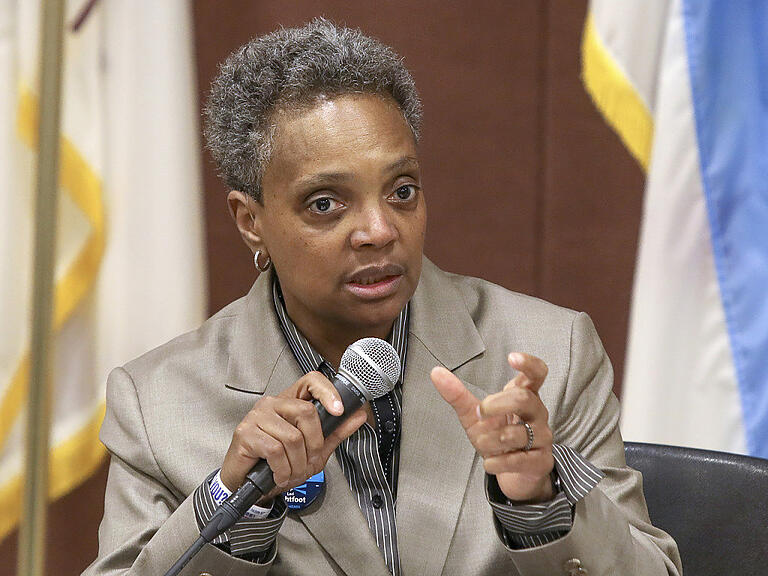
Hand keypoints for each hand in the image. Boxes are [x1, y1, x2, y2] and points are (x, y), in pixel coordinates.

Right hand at [220, 371, 367, 500]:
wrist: (248, 483)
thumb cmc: (278, 463)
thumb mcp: (314, 450)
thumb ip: (335, 431)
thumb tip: (358, 415)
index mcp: (290, 402)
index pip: (311, 380)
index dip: (328, 392)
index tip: (338, 410)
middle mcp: (273, 403)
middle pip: (306, 412)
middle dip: (313, 444)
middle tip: (307, 460)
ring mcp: (257, 416)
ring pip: (292, 437)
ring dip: (297, 463)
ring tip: (291, 471)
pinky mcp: (246, 432)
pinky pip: (275, 450)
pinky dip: (282, 469)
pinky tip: (279, 474)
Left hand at [430, 353, 554, 502]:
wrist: (512, 471)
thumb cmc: (496, 436)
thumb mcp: (474, 414)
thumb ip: (458, 395)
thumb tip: (436, 373)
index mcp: (524, 395)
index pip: (536, 373)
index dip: (528, 364)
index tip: (511, 357)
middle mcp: (536, 413)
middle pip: (524, 399)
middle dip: (497, 405)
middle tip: (481, 412)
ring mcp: (542, 436)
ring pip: (518, 434)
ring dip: (491, 440)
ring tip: (483, 443)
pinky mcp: (540, 461)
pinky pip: (518, 460)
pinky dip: (496, 462)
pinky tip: (490, 461)